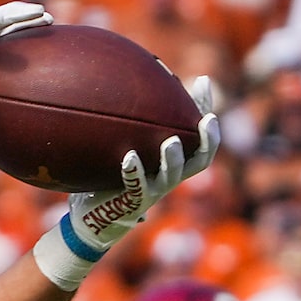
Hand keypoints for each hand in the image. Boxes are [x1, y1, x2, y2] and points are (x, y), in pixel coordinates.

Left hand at [59, 78, 220, 257]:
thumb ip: (134, 129)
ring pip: (172, 176)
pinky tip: (128, 156)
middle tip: (207, 119)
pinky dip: (134, 171)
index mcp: (174, 163)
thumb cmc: (110, 180)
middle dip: (207, 139)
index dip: (203, 110)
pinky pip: (137, 186)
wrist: (92, 218)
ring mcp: (153, 190)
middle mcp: (169, 176)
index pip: (199, 137)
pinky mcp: (134, 202)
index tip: (201, 82)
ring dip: (173, 159)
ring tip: (170, 141)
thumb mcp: (126, 149)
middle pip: (201, 160)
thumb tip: (130, 88)